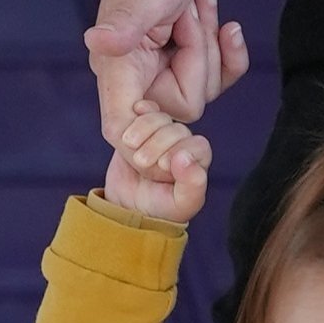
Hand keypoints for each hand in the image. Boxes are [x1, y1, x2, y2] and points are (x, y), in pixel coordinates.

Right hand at [86, 0, 249, 139]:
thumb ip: (128, 22)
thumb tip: (97, 44)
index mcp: (115, 63)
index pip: (125, 128)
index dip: (154, 141)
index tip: (187, 126)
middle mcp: (132, 71)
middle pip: (182, 108)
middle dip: (200, 59)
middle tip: (188, 14)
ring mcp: (157, 63)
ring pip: (202, 91)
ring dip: (210, 43)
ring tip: (197, 2)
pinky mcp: (180, 54)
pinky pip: (215, 77)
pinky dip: (227, 50)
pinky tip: (228, 23)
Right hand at [103, 103, 211, 225]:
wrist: (126, 207)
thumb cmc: (159, 210)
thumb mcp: (180, 205)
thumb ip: (192, 185)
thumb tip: (186, 158)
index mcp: (197, 162)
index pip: (198, 145)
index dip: (181, 151)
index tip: (163, 165)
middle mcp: (182, 145)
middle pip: (178, 130)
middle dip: (159, 143)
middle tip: (142, 161)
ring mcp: (162, 135)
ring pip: (161, 119)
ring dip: (145, 128)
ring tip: (131, 144)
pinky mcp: (142, 129)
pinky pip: (145, 112)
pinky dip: (139, 112)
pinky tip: (133, 115)